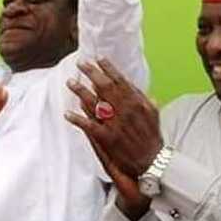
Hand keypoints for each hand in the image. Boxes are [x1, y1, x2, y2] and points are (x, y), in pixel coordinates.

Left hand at [65, 58, 162, 180]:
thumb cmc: (153, 138)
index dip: (108, 68)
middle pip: (105, 87)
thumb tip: (134, 88)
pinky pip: (89, 126)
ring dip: (80, 91)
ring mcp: (115, 123)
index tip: (99, 58)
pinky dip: (77, 119)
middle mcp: (124, 110)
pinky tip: (67, 113)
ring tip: (70, 82)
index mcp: (136, 102)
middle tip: (81, 64)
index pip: (120, 80)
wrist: (153, 162)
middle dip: (91, 73)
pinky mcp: (107, 138)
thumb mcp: (154, 114)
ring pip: (94, 103)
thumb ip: (144, 99)